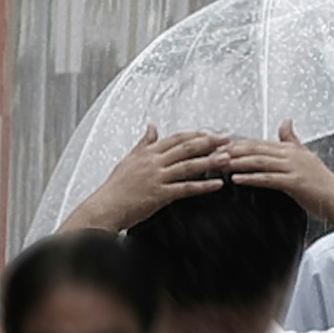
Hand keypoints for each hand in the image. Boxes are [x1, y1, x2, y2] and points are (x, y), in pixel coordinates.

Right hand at [71, 126, 230, 232]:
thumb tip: (152, 126)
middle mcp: (152, 162)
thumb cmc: (117, 186)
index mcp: (147, 153)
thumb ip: (144, 143)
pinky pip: (186, 188)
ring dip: (210, 161)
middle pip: (185, 148)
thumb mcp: (129, 159)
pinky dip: (203, 186)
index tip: (211, 133)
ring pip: (188, 166)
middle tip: (226, 140)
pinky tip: (217, 184)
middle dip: (208, 143)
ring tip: (227, 158)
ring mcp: (157, 178)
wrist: (106, 206)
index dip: (195, 135)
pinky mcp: (160, 194)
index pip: (175, 139)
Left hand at [210, 125, 333, 218]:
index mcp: (290, 149)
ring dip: (238, 162)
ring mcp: (293, 168)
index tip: (221, 145)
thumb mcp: (306, 155)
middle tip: (214, 152)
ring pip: (259, 162)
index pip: (258, 142)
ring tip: (221, 163)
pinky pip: (268, 178)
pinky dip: (251, 178)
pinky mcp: (294, 183)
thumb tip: (285, 121)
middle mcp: (291, 155)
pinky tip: (237, 179)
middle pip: (256, 149)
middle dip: (233, 150)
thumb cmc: (322, 183)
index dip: (238, 143)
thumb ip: (292, 138)